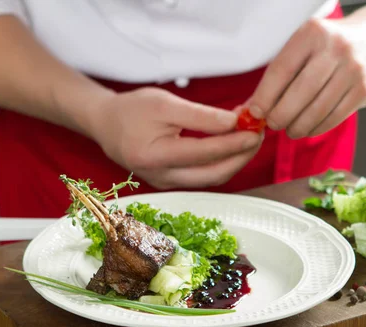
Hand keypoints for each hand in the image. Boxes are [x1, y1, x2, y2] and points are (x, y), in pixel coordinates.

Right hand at [86, 87, 262, 188]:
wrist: (105, 124)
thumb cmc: (131, 110)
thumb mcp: (165, 104)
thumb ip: (200, 116)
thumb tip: (234, 123)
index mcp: (155, 156)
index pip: (205, 153)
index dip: (234, 143)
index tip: (255, 130)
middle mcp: (162, 177)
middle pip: (214, 174)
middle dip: (241, 156)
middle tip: (259, 135)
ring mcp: (167, 183)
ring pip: (212, 178)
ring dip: (235, 160)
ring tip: (251, 139)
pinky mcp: (173, 182)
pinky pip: (204, 176)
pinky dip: (223, 161)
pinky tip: (234, 145)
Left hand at [248, 17, 365, 138]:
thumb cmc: (330, 48)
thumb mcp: (305, 48)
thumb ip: (280, 75)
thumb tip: (252, 109)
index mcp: (313, 33)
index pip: (281, 70)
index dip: (265, 96)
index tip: (255, 113)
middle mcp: (335, 48)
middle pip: (300, 93)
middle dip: (281, 115)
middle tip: (273, 124)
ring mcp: (353, 70)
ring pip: (318, 109)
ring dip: (299, 126)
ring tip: (291, 130)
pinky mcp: (365, 89)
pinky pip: (335, 117)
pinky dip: (317, 128)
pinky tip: (309, 128)